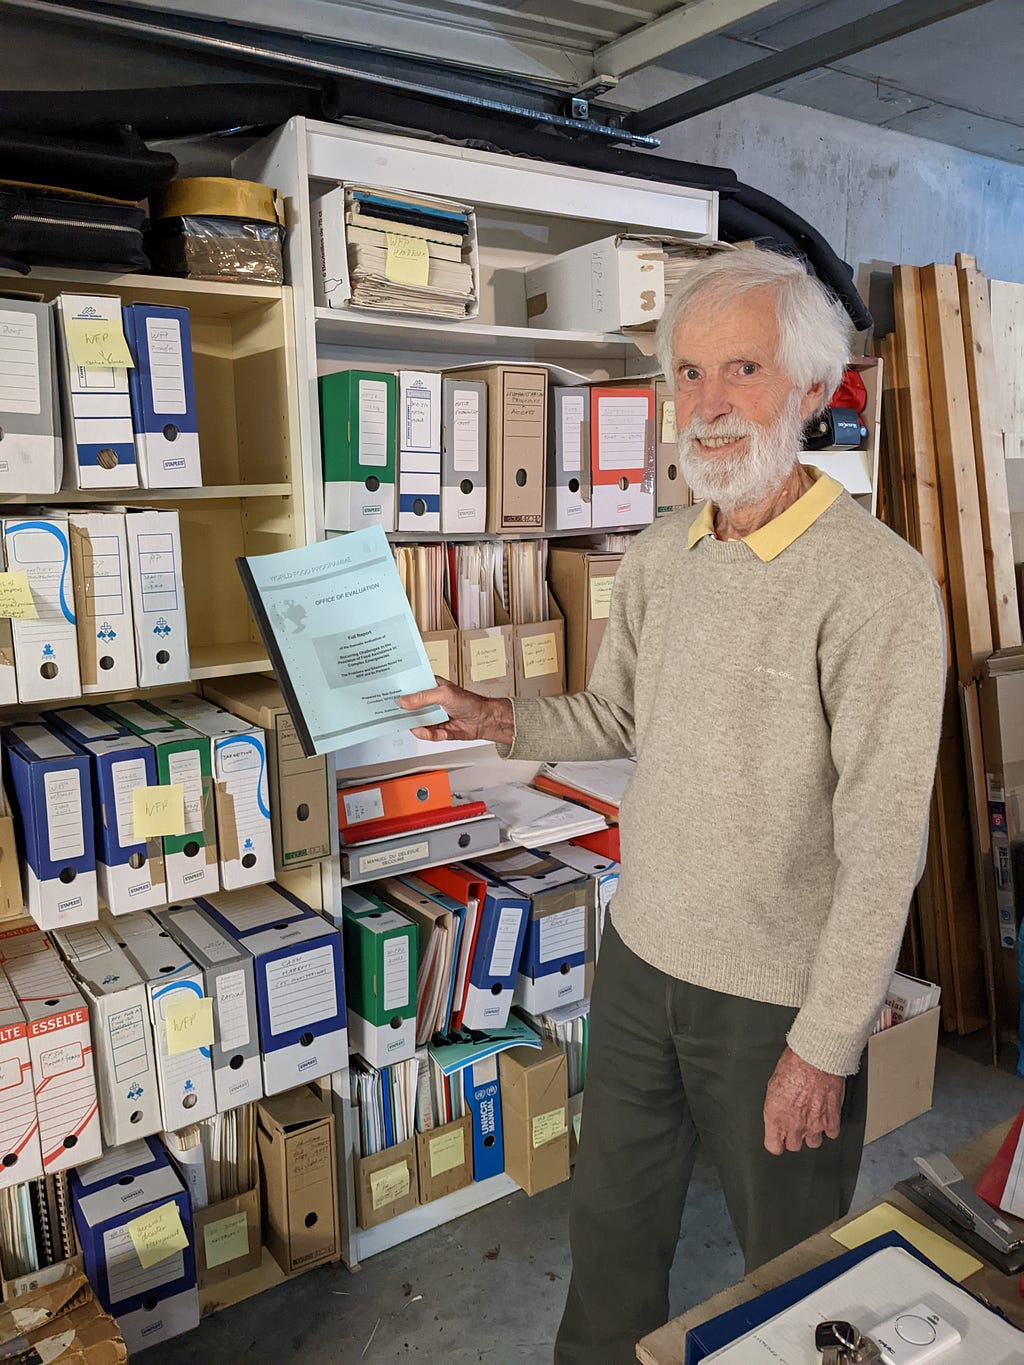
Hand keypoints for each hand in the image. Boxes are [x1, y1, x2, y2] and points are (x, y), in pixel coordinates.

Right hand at [398, 678, 514, 744]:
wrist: (485, 720)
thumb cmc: (470, 702)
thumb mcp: (444, 694)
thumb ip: (422, 698)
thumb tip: (404, 701)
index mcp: (430, 686)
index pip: (409, 687)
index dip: (398, 691)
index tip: (387, 695)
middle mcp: (429, 701)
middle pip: (408, 707)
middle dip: (404, 713)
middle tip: (398, 717)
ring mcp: (432, 715)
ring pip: (416, 723)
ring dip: (420, 727)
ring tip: (426, 729)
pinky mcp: (437, 729)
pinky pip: (427, 734)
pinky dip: (432, 735)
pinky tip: (441, 732)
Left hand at [763, 1046, 844, 1155]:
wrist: (816, 1058)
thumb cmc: (793, 1065)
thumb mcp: (773, 1085)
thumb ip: (775, 1107)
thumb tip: (778, 1114)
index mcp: (775, 1117)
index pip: (774, 1147)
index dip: (776, 1142)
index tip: (779, 1137)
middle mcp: (794, 1125)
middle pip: (794, 1146)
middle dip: (794, 1136)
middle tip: (796, 1122)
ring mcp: (814, 1125)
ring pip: (813, 1143)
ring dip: (812, 1132)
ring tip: (811, 1117)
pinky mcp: (832, 1121)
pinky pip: (831, 1133)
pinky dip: (829, 1126)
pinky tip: (825, 1114)